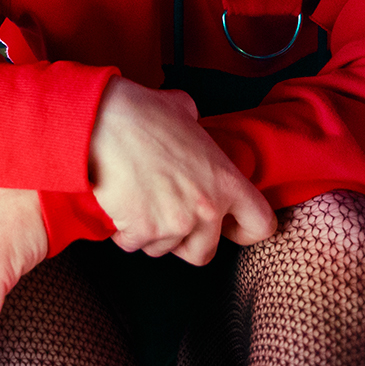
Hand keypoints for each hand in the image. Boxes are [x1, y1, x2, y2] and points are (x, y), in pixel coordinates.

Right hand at [88, 77, 276, 264]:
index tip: (228, 227)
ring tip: (139, 201)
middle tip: (169, 218)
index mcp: (226, 180)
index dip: (243, 230)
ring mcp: (175, 223)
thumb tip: (190, 123)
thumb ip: (197, 129)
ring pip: (164, 250)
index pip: (260, 224)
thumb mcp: (185, 112)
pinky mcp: (143, 231)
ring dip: (151, 234)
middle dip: (186, 242)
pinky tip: (119, 205)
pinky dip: (124, 231)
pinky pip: (133, 245)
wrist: (104, 121)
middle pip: (205, 253)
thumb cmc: (143, 112)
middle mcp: (207, 208)